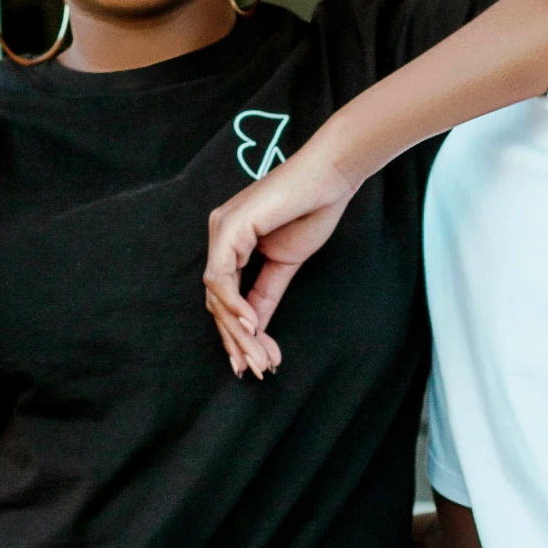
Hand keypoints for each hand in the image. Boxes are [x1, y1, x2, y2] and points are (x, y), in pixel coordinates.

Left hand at [204, 140, 358, 379]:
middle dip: (236, 340)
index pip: (224, 298)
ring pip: (215, 294)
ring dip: (238, 331)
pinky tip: (252, 325)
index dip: (237, 334)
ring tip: (259, 357)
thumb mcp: (286, 264)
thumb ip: (265, 295)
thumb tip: (254, 329)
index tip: (257, 362)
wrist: (331, 178)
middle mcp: (220, 236)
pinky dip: (233, 304)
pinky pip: (221, 276)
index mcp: (231, 244)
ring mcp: (221, 230)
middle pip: (216, 301)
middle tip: (257, 369)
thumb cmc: (312, 210)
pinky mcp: (230, 227)